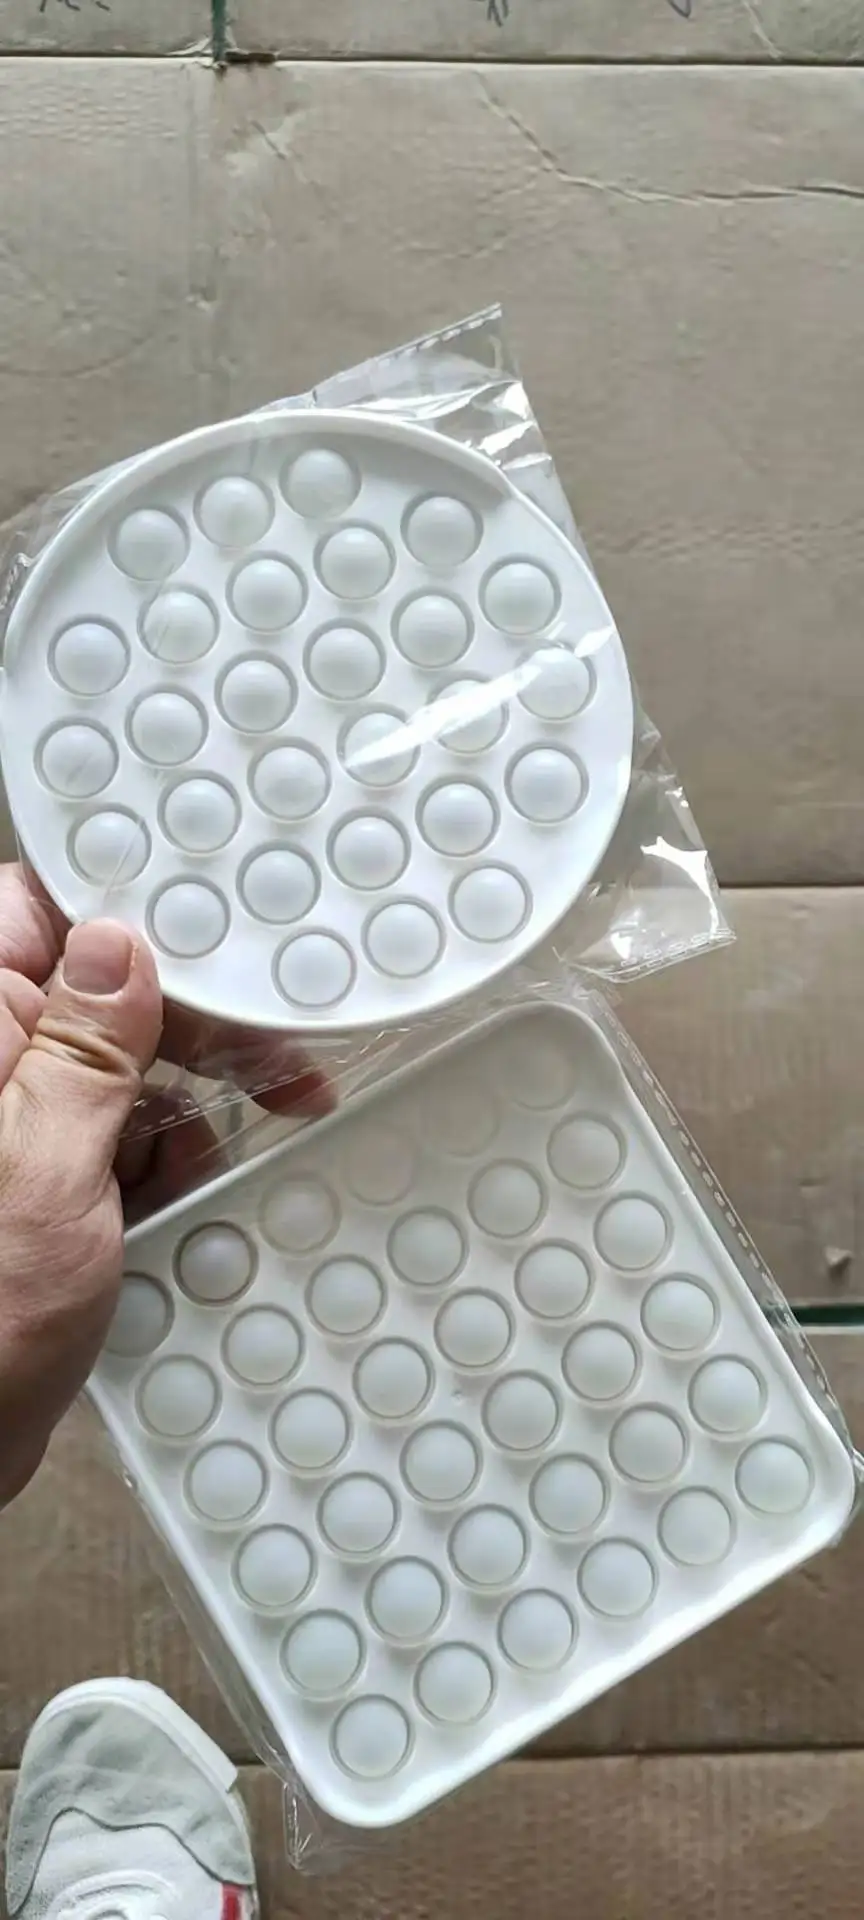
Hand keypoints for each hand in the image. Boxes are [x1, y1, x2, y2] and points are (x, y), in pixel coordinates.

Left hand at [0, 865, 334, 1508]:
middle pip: (99, 996)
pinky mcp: (39, 1181)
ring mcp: (15, 1127)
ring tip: (268, 1121)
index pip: (39, 914)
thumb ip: (84, 1048)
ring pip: (120, 1071)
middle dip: (188, 1025)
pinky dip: (167, 1160)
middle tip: (277, 1052)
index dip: (129, 916)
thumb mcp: (44, 1165)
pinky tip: (199, 1185)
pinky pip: (117, 1139)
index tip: (214, 940)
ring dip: (187, 1102)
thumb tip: (116, 944)